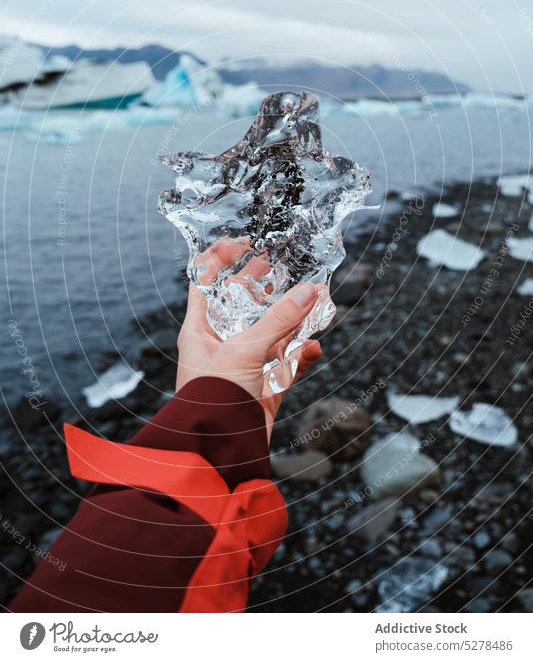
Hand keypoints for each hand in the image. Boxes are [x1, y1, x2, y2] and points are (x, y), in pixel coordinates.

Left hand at [175, 241, 321, 438]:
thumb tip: (309, 290)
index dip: (223, 258)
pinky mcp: (264, 387)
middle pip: (243, 304)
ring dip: (292, 318)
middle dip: (265, 285)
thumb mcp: (245, 351)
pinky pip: (287, 363)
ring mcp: (244, 366)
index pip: (206, 282)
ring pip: (271, 332)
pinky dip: (301, 354)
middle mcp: (220, 344)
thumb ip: (279, 320)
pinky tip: (314, 347)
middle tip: (285, 265)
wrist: (219, 454)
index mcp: (200, 329)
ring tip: (314, 300)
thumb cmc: (213, 400)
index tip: (247, 242)